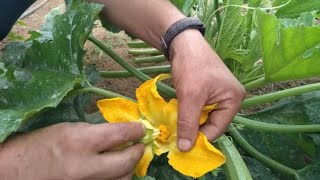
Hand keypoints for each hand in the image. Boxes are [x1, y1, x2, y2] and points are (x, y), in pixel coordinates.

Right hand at [0, 122, 144, 179]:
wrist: (15, 173)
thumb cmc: (39, 146)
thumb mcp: (67, 129)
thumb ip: (95, 132)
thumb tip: (119, 132)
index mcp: (80, 142)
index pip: (120, 134)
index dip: (135, 130)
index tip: (141, 128)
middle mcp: (87, 166)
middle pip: (127, 161)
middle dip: (138, 150)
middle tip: (140, 144)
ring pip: (124, 179)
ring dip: (129, 167)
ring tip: (126, 158)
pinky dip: (118, 179)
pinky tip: (114, 171)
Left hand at [170, 29, 245, 151]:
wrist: (184, 42)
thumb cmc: (191, 66)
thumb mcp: (189, 96)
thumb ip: (188, 123)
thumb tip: (185, 149)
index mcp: (233, 100)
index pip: (217, 129)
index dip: (199, 139)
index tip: (181, 147)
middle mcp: (231, 100)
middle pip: (211, 124)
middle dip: (194, 130)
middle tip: (175, 137)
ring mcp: (220, 96)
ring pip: (204, 118)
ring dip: (190, 122)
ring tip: (175, 126)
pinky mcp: (209, 93)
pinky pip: (200, 110)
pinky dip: (189, 114)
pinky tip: (178, 115)